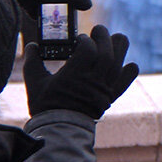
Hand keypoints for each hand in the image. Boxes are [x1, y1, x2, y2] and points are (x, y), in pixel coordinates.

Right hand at [24, 26, 139, 118]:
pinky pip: (128, 78)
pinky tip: (124, 63)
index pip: (88, 49)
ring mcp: (105, 87)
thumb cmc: (47, 106)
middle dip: (103, 36)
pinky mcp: (112, 95)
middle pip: (107, 51)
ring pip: (119, 61)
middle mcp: (93, 79)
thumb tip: (32, 46)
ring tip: (113, 39)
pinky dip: (129, 69)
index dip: (85, 40)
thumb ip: (33, 62)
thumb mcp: (35, 83)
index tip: (79, 40)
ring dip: (118, 46)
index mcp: (74, 74)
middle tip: (97, 31)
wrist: (61, 130)